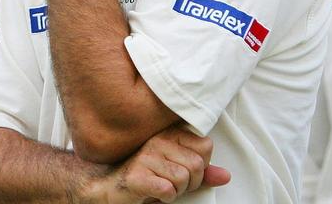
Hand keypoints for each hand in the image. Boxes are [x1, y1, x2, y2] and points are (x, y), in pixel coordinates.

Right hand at [81, 126, 230, 202]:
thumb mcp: (175, 172)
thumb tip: (225, 176)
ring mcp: (146, 156)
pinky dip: (165, 198)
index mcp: (168, 134)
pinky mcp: (137, 176)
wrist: (106, 187)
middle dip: (190, 183)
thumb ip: (201, 172)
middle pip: (197, 165)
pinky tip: (153, 193)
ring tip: (161, 187)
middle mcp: (157, 140)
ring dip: (176, 191)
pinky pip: (168, 189)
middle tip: (171, 183)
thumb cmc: (142, 177)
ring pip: (183, 178)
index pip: (206, 146)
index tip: (184, 171)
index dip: (201, 166)